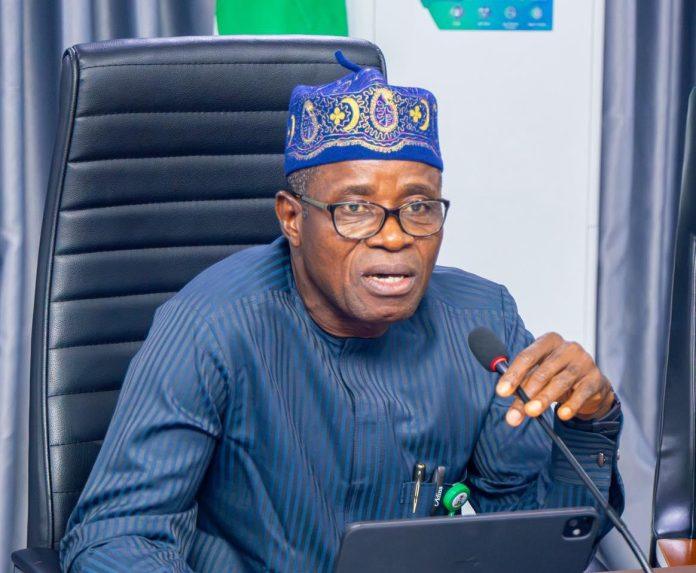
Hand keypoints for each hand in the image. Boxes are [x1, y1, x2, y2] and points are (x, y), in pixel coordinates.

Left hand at [496, 333, 614, 426]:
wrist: (590, 385)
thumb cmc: (558, 376)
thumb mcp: (538, 377)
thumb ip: (522, 387)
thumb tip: (508, 402)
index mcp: (548, 342)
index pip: (527, 356)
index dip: (513, 374)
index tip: (501, 391)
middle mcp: (567, 348)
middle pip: (543, 370)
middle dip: (527, 392)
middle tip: (517, 410)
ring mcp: (584, 362)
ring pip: (561, 381)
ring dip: (544, 398)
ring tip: (532, 412)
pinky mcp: (596, 379)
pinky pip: (582, 393)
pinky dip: (571, 404)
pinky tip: (562, 414)